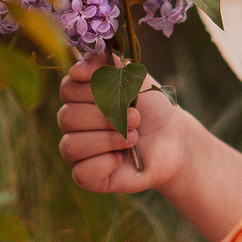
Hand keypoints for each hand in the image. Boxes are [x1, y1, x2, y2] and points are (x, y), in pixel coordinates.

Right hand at [56, 53, 189, 192]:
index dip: (92, 90)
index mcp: (79, 98)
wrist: (173, 139)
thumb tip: (76, 69)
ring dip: (107, 140)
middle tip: (136, 118)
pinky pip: (81, 173)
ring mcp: (78, 151)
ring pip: (71, 145)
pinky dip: (104, 163)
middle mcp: (73, 124)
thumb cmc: (151, 106)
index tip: (118, 90)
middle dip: (106, 117)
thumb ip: (105, 65)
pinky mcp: (87, 177)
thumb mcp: (133, 77)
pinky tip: (120, 159)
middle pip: (67, 117)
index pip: (67, 90)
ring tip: (133, 138)